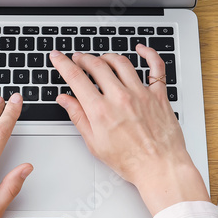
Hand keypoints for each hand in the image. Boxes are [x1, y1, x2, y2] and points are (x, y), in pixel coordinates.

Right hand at [51, 46, 208, 214]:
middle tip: (78, 58)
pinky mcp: (159, 95)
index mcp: (100, 110)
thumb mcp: (95, 143)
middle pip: (97, 65)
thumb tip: (65, 100)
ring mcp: (141, 94)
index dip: (63, 63)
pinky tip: (141, 49)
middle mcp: (120, 97)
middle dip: (83, 58)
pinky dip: (148, 54)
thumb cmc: (130, 161)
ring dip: (107, 57)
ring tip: (101, 59)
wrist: (160, 168)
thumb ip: (78, 117)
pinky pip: (155, 67)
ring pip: (121, 62)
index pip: (76, 78)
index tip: (57, 56)